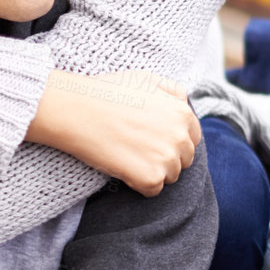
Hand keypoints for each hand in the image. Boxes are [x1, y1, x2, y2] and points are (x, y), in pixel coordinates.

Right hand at [27, 69, 198, 194]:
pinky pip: (153, 190)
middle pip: (183, 159)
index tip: (153, 140)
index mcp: (183, 113)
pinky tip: (123, 168)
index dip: (172, 141)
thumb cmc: (107, 92)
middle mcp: (180, 136)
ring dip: (153, 171)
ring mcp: (167, 158)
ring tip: (128, 156)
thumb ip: (172, 91)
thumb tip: (184, 103)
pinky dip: (139, 185)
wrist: (77, 111)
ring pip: (170, 176)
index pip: (192, 138)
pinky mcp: (151, 177)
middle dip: (165, 157)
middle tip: (138, 149)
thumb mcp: (146, 79)